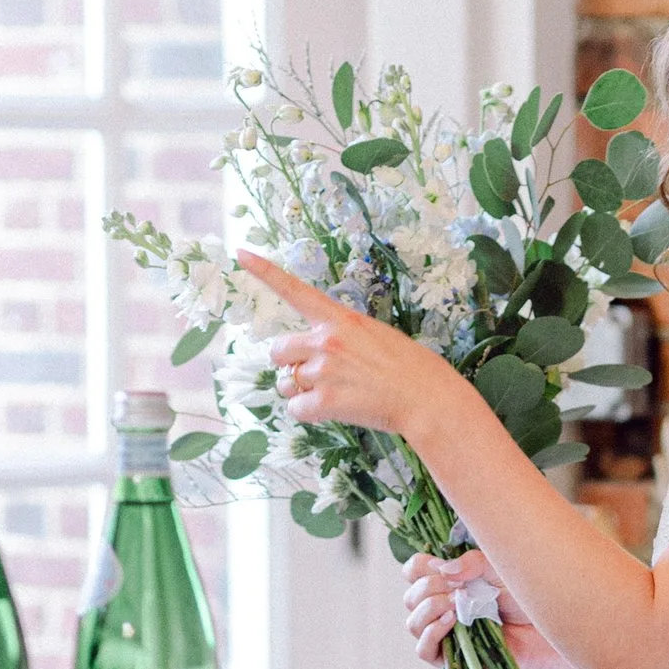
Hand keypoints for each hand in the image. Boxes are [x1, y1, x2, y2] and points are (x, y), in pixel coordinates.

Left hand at [241, 251, 452, 439]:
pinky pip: (296, 410)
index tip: (241, 254)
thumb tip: (312, 358)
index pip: (294, 290)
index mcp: (340, 319)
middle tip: (318, 376)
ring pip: (286, 384)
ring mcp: (323, 371)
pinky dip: (310, 414)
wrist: (427, 399)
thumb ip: (340, 338)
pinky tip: (336, 411)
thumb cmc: (410, 368)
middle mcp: (326, 340)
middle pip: (277, 350)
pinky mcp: (325, 401)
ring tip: (335, 395)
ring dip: (301, 392)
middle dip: (289, 364)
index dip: (264, 272)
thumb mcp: (376, 336)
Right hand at [404, 550, 567, 668]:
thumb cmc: (525, 598)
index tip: (444, 568)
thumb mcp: (499, 569)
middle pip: (410, 597)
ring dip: (430, 609)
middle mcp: (441, 608)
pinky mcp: (452, 658)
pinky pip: (424, 650)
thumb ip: (473, 563)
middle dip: (429, 588)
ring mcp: (446, 634)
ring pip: (413, 623)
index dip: (421, 567)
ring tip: (457, 604)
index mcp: (447, 583)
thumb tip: (445, 570)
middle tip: (458, 588)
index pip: (413, 571)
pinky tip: (453, 621)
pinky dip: (432, 633)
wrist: (546, 629)